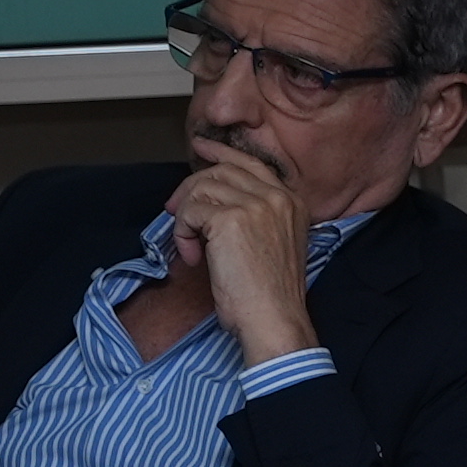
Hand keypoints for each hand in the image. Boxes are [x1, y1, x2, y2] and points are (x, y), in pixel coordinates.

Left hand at [164, 150, 321, 364]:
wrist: (273, 318)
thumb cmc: (270, 294)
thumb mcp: (273, 244)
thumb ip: (255, 216)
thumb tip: (210, 199)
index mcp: (292, 202)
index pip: (251, 164)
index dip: (221, 153)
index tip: (200, 148)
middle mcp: (277, 197)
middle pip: (220, 172)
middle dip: (190, 190)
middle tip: (175, 212)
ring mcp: (256, 205)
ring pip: (200, 190)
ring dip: (186, 218)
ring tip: (191, 247)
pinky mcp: (230, 219)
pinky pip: (189, 212)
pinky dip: (182, 234)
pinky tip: (193, 257)